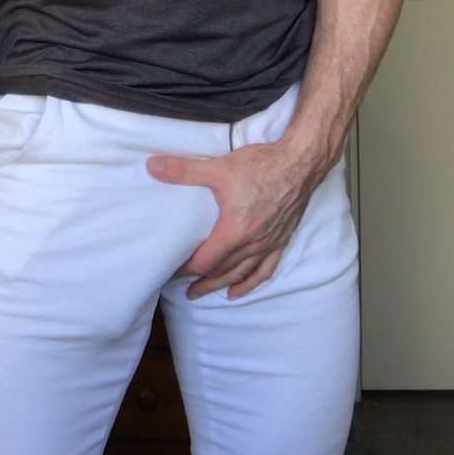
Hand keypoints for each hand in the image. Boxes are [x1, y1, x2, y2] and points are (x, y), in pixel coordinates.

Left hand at [146, 140, 315, 299]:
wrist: (301, 162)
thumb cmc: (262, 165)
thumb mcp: (218, 167)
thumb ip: (184, 170)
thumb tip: (153, 166)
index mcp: (235, 231)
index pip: (205, 260)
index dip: (187, 268)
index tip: (173, 271)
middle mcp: (252, 243)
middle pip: (222, 271)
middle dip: (202, 281)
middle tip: (184, 290)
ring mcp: (269, 243)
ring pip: (242, 272)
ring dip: (222, 284)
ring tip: (205, 292)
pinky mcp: (282, 238)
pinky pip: (266, 268)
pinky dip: (251, 282)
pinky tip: (240, 290)